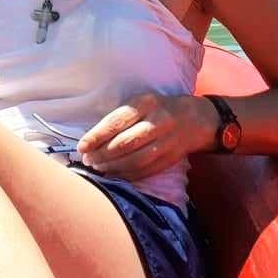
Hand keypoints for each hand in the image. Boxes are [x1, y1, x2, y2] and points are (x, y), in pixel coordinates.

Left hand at [77, 93, 218, 181]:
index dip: (97, 136)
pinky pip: (144, 171)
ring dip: (112, 167)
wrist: (195, 119)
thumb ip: (121, 117)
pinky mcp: (170, 158)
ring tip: (97, 168)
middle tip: (87, 160)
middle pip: (124, 143)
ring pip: (134, 160)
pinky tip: (113, 174)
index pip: (117, 122)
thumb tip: (92, 139)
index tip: (82, 146)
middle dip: (102, 154)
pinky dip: (126, 175)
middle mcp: (158, 121)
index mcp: (146, 103)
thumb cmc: (159, 108)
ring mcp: (166, 142)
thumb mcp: (141, 102)